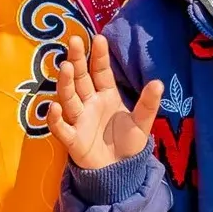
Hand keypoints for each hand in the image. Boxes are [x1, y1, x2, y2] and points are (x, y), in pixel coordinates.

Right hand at [50, 33, 163, 171]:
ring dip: (66, 83)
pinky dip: (55, 118)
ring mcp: (79, 120)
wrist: (120, 173)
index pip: (100, 72)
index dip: (98, 56)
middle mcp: (90, 104)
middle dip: (77, 60)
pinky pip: (61, 128)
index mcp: (106, 96)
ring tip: (66, 67)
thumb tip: (158, 82)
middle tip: (74, 41)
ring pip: (69, 98)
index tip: (98, 38)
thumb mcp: (142, 123)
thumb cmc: (128, 145)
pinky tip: (53, 106)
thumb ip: (149, 104)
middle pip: (81, 79)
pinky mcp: (73, 140)